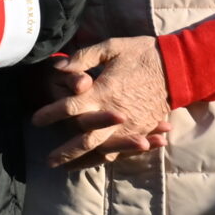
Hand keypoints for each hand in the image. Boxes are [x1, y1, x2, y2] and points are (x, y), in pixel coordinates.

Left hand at [30, 36, 171, 168]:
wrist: (178, 66)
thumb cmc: (141, 53)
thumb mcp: (111, 47)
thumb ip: (82, 58)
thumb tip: (58, 68)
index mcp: (104, 92)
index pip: (70, 107)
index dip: (51, 114)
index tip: (35, 120)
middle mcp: (115, 114)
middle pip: (85, 139)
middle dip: (65, 151)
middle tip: (48, 161)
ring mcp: (131, 126)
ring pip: (104, 150)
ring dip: (85, 160)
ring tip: (68, 168)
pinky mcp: (143, 129)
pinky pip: (123, 149)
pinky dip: (110, 157)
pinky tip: (99, 162)